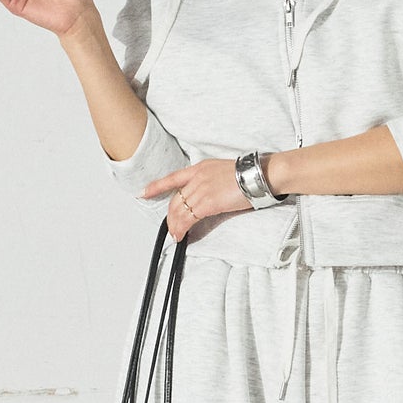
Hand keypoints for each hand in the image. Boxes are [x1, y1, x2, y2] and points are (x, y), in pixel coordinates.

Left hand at [140, 158, 259, 241]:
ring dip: (175, 225)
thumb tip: (210, 196)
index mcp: (200, 168)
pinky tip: (181, 235)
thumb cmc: (250, 175)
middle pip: (175, 199)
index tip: (144, 192)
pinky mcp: (208, 203)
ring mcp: (202, 190)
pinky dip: (182, 228)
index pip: (173, 178)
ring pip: (179, 210)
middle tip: (171, 228)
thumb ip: (212, 182)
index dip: (156, 186)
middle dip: (170, 216)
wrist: (259, 175)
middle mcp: (197, 177)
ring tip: (175, 235)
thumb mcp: (224, 172)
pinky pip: (188, 218)